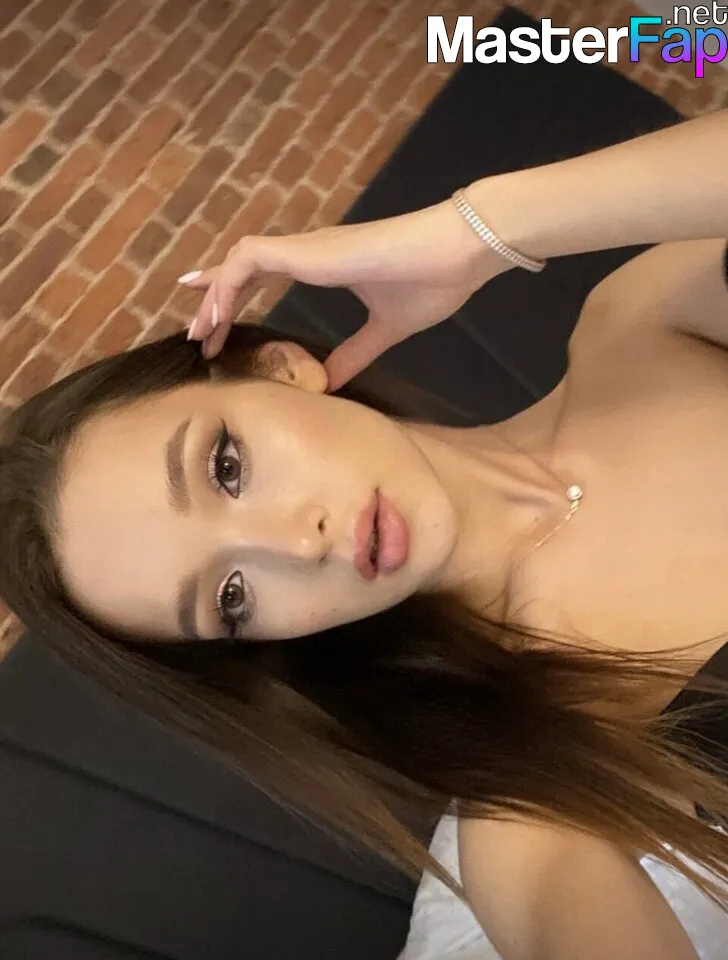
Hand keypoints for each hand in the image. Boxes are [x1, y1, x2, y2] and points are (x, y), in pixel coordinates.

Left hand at [181, 198, 513, 391]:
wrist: (456, 253)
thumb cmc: (430, 282)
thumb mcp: (386, 330)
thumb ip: (355, 353)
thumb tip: (331, 383)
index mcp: (324, 266)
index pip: (265, 274)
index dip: (234, 294)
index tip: (212, 322)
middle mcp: (308, 254)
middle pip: (243, 269)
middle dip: (214, 300)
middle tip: (196, 334)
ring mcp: (306, 248)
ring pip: (239, 262)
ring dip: (215, 293)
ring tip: (200, 331)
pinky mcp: (308, 250)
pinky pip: (249, 258)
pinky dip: (227, 282)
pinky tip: (216, 312)